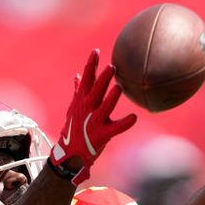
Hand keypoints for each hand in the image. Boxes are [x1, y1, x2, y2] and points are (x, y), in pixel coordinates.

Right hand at [50, 49, 136, 184]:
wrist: (70, 153)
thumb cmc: (74, 128)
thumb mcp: (74, 108)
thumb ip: (78, 91)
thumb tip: (77, 75)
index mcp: (81, 101)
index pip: (86, 79)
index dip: (91, 65)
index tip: (96, 51)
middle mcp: (87, 109)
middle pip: (95, 91)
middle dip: (102, 79)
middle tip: (112, 67)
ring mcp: (93, 122)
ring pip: (104, 108)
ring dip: (111, 98)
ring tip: (119, 88)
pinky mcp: (101, 134)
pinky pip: (115, 129)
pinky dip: (124, 124)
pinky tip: (134, 118)